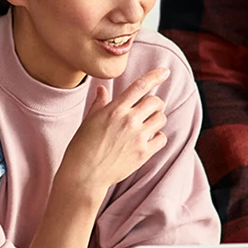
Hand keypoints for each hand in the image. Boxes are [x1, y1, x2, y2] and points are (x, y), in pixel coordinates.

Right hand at [57, 67, 169, 197]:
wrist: (84, 176)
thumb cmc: (82, 147)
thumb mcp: (89, 121)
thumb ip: (100, 104)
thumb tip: (101, 89)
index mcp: (115, 109)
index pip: (140, 86)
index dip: (155, 76)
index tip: (165, 71)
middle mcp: (129, 120)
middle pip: (155, 102)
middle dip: (154, 103)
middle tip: (148, 110)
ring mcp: (138, 137)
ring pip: (161, 119)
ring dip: (157, 119)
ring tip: (146, 126)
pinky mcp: (143, 153)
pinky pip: (162, 138)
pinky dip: (158, 137)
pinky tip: (148, 140)